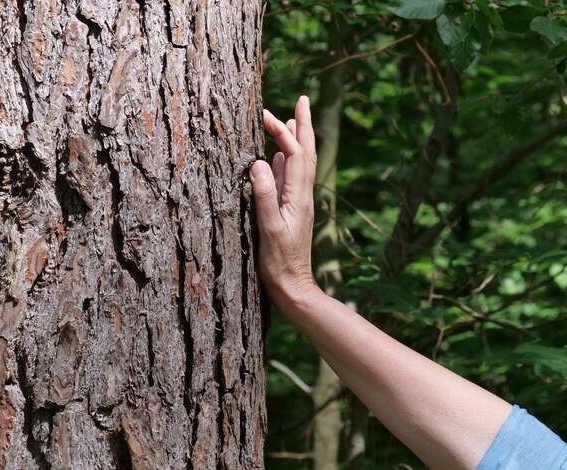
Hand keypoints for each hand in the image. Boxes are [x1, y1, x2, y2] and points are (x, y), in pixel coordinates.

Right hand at [250, 96, 317, 304]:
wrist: (293, 286)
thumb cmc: (280, 262)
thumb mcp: (269, 228)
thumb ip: (265, 194)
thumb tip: (260, 160)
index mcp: (299, 196)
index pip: (294, 154)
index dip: (283, 132)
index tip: (266, 114)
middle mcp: (302, 195)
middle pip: (306, 153)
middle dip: (303, 125)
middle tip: (303, 100)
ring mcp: (298, 203)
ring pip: (299, 163)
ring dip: (296, 140)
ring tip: (290, 121)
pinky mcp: (291, 211)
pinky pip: (290, 179)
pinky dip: (286, 162)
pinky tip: (278, 158)